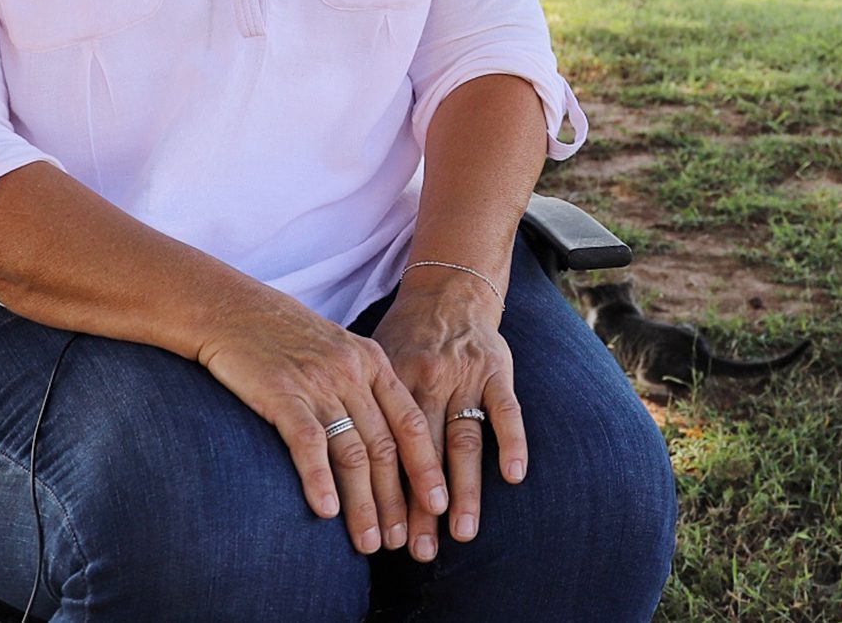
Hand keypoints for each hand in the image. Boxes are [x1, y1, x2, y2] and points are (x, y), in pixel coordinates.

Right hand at [194, 288, 449, 555]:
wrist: (231, 308)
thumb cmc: (283, 336)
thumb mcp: (336, 352)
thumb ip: (361, 389)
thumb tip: (380, 444)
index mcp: (373, 363)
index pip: (410, 424)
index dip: (426, 468)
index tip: (438, 506)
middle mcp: (352, 373)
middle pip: (386, 447)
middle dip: (398, 501)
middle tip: (402, 542)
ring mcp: (319, 383)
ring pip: (353, 453)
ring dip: (363, 504)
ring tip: (368, 543)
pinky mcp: (282, 393)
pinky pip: (308, 443)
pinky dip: (319, 479)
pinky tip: (325, 512)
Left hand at [369, 269, 525, 561]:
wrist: (448, 290)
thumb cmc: (405, 339)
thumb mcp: (373, 364)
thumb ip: (360, 408)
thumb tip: (327, 466)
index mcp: (391, 381)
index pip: (388, 449)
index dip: (387, 495)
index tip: (384, 536)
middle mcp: (427, 380)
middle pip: (423, 453)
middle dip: (421, 506)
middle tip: (420, 551)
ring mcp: (465, 375)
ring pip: (464, 439)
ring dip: (464, 489)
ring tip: (460, 532)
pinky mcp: (498, 369)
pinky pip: (507, 409)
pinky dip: (512, 442)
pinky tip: (514, 477)